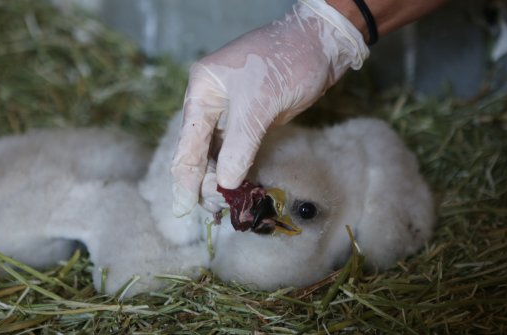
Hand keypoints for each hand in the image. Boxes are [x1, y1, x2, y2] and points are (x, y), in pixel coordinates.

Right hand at [171, 0, 369, 215]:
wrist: (322, 44)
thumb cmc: (287, 62)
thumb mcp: (260, 104)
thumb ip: (239, 145)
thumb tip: (223, 184)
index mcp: (202, 91)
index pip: (188, 142)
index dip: (185, 177)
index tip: (184, 208)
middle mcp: (210, 102)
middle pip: (197, 150)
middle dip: (202, 182)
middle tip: (214, 211)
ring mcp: (230, 111)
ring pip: (216, 153)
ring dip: (218, 179)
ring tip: (223, 207)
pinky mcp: (250, 119)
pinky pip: (235, 150)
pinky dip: (234, 169)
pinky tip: (236, 188)